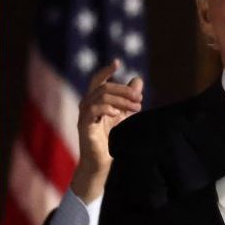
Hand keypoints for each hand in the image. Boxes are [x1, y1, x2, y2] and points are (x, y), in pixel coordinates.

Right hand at [72, 59, 143, 202]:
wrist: (102, 164)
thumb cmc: (112, 139)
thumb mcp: (124, 115)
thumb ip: (130, 98)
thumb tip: (138, 79)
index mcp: (95, 101)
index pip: (98, 81)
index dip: (106, 70)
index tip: (117, 61)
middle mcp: (87, 106)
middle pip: (104, 87)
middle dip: (124, 90)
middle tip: (140, 98)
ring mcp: (84, 116)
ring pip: (100, 96)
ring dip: (121, 99)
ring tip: (136, 107)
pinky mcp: (84, 127)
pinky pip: (92, 110)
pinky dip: (107, 108)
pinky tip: (118, 113)